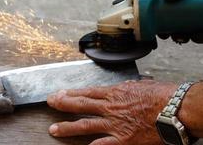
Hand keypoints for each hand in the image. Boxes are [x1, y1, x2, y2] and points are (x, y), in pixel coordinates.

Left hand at [47, 80, 177, 144]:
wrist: (175, 108)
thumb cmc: (160, 95)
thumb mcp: (139, 85)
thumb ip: (125, 88)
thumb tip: (118, 88)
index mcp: (114, 93)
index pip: (87, 92)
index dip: (71, 93)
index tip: (60, 93)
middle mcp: (110, 107)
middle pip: (80, 104)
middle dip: (63, 103)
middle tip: (50, 103)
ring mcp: (114, 124)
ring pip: (85, 124)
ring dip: (67, 127)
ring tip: (54, 129)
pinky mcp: (123, 139)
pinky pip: (102, 144)